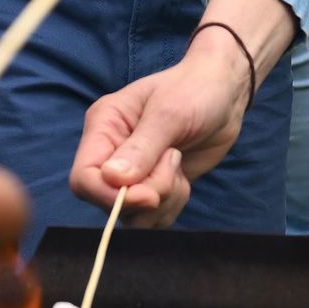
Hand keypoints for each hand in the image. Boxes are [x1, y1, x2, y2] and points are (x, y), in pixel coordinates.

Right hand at [69, 29, 249, 226]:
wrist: (224, 93)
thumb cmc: (195, 89)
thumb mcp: (170, 113)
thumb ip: (142, 147)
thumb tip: (111, 179)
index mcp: (104, 126)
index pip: (84, 178)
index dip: (111, 196)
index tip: (150, 195)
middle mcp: (111, 153)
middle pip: (109, 202)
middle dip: (147, 194)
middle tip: (174, 163)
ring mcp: (132, 174)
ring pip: (132, 216)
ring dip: (163, 200)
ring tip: (178, 165)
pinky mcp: (153, 186)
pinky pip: (153, 217)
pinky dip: (172, 205)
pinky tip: (183, 177)